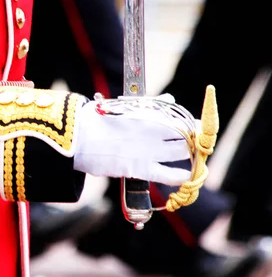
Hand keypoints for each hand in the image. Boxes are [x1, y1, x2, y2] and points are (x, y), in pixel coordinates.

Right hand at [72, 97, 193, 184]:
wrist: (76, 138)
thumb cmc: (95, 120)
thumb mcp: (122, 108)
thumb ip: (150, 105)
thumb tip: (170, 98)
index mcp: (148, 115)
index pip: (181, 121)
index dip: (194, 126)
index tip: (199, 129)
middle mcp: (152, 132)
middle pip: (186, 136)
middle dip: (194, 141)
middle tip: (196, 146)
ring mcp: (147, 151)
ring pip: (182, 153)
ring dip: (190, 156)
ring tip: (192, 160)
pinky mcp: (139, 168)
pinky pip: (168, 175)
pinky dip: (180, 176)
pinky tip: (186, 177)